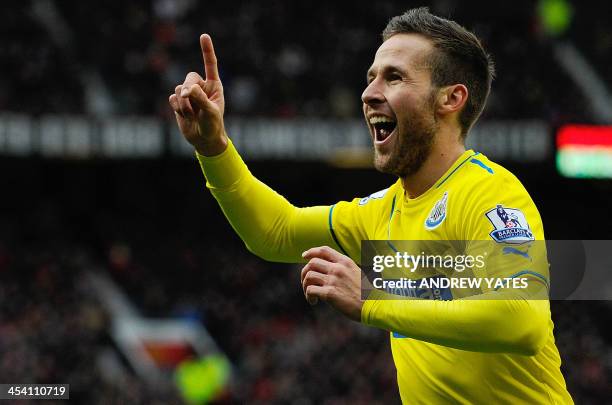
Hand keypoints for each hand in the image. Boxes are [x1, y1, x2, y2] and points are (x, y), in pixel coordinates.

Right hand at [169, 34, 226, 155]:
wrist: (204, 139)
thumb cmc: (213, 125)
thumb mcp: (211, 112)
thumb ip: (200, 99)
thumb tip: (186, 89)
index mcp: (214, 85)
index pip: (210, 64)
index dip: (207, 50)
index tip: (204, 36)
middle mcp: (201, 87)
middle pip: (189, 78)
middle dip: (188, 91)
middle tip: (191, 103)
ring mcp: (188, 94)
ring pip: (178, 89)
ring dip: (184, 105)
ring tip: (192, 116)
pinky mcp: (178, 102)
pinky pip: (172, 98)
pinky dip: (177, 108)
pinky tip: (185, 116)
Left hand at [301, 246, 363, 321]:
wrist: (375, 306)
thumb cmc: (367, 293)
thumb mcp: (357, 273)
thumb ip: (343, 269)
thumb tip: (328, 272)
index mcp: (345, 262)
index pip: (324, 250)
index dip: (311, 251)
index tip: (304, 256)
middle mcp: (338, 268)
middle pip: (312, 263)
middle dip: (304, 272)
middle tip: (306, 283)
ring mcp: (333, 280)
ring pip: (308, 276)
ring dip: (305, 285)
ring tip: (310, 295)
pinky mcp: (330, 293)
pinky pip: (310, 290)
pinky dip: (308, 296)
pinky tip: (314, 301)